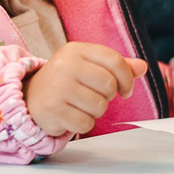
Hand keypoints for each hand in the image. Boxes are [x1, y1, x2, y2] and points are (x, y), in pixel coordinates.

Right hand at [24, 42, 144, 138]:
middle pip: (109, 85)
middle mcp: (65, 65)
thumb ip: (117, 66)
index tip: (125, 90)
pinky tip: (71, 116)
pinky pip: (86, 123)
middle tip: (94, 97)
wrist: (30, 97)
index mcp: (76, 50)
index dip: (127, 78)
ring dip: (95, 112)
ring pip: (99, 106)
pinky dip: (83, 124)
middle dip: (108, 96)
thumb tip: (143, 67)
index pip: (114, 61)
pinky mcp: (53, 110)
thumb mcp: (88, 67)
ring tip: (80, 105)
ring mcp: (58, 87)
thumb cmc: (66, 81)